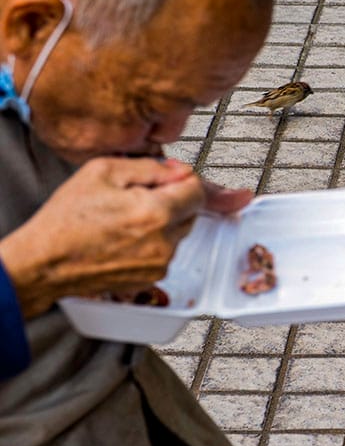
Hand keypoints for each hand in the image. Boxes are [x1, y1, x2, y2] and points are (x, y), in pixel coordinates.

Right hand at [0, 157, 207, 318]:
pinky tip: (124, 237)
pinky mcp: (151, 278)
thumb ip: (149, 168)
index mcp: (155, 213)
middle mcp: (163, 242)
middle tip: (138, 196)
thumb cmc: (66, 219)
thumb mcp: (102, 172)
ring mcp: (159, 264)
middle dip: (172, 199)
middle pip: (190, 211)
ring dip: (162, 222)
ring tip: (125, 218)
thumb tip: (179, 170)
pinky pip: (165, 252)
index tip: (168, 175)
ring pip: (178, 232)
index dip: (182, 178)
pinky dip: (153, 242)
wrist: (45, 261)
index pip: (197, 190)